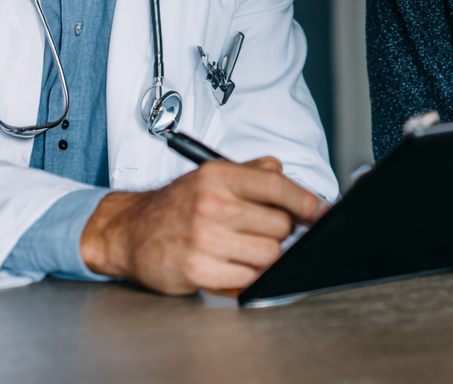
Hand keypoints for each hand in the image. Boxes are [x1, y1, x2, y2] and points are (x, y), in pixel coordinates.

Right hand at [79, 156, 322, 294]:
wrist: (130, 231)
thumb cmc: (176, 204)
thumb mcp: (211, 175)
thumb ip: (252, 172)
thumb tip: (288, 176)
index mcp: (218, 176)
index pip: (276, 186)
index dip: (307, 200)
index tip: (322, 211)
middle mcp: (211, 204)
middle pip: (279, 225)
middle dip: (281, 231)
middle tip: (264, 230)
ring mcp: (204, 239)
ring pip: (269, 254)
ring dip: (266, 255)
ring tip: (246, 248)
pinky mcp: (197, 270)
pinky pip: (248, 279)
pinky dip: (248, 276)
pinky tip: (233, 264)